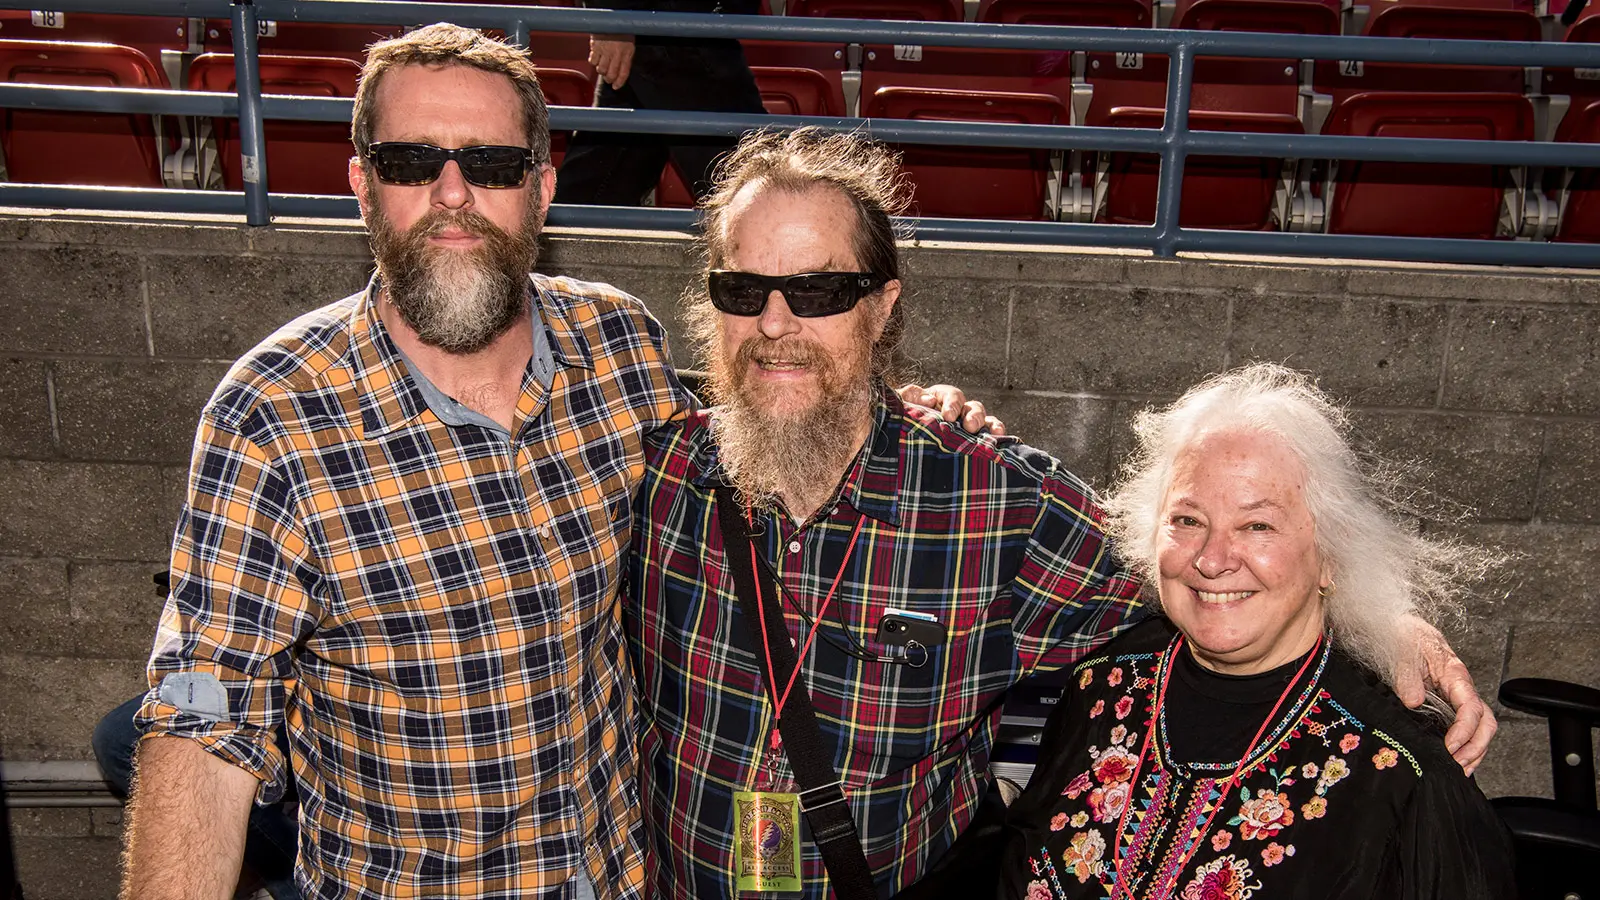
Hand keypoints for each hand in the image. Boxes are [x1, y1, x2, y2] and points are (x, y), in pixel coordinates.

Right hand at [589, 35, 635, 88]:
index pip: (624, 73)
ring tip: (602, 68)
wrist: (611, 19)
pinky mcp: (595, 47)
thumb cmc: (621, 32)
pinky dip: (593, 62)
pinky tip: (596, 59)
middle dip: (609, 79)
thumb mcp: (629, 46)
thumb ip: (626, 59)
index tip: (616, 87)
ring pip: (601, 69)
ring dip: (601, 71)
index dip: (619, 82)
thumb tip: (621, 73)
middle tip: (608, 79)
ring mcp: (605, 50)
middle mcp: (616, 53)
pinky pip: (592, 61)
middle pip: (611, 74)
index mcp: (626, 53)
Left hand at [896, 382, 1006, 435]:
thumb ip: (905, 399)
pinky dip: (996, 436)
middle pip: (970, 406)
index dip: (951, 403)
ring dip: (986, 423)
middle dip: (972, 415)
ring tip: (990, 433)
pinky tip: (999, 440)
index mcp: (935, 400)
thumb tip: (927, 398)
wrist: (892, 454)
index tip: (948, 416)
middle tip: (969, 427)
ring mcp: (962, 427)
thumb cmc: (892, 427)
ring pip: (982, 419)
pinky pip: (988, 436)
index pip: (949, 395)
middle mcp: (953, 411)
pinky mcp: (970, 443)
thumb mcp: (894, 411)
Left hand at [1393, 615, 1495, 774]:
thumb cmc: (1407, 636)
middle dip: (1475, 747)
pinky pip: (1466, 728)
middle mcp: (1462, 688)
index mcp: (1455, 674)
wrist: (1404, 629)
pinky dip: (1466, 747)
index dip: (1464, 730)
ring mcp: (1458, 698)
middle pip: (1485, 723)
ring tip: (1458, 770)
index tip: (1450, 747)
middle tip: (1456, 764)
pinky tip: (1455, 761)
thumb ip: (1407, 675)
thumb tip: (1412, 700)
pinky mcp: (1449, 705)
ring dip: (1473, 752)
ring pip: (1480, 729)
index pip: (1471, 707)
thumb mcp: (1403, 650)